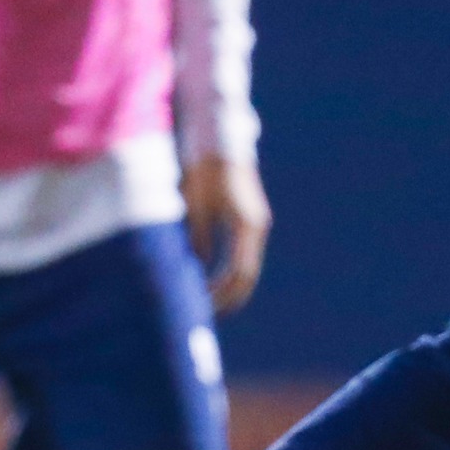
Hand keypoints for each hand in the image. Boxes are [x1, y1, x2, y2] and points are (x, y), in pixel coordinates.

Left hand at [184, 149, 269, 313]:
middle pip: (246, 275)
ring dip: (227, 285)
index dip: (223, 295)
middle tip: (203, 315)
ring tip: (204, 303)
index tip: (203, 308)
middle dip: (227, 297)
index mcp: (246, 225)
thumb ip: (197, 237)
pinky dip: (225, 271)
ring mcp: (253, 223)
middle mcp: (255, 226)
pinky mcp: (245, 218)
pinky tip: (207, 279)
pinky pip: (239, 254)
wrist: (217, 134)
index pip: (239, 273)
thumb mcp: (194, 203)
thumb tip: (195, 268)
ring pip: (244, 266)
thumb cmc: (203, 164)